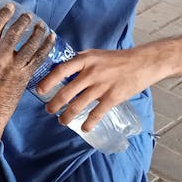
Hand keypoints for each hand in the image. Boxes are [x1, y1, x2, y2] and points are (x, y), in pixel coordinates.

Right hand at [0, 5, 53, 119]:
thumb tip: (3, 39)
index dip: (3, 16)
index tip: (10, 7)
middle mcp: (0, 60)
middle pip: (13, 35)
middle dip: (23, 22)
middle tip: (29, 16)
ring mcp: (14, 68)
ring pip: (29, 46)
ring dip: (37, 33)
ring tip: (41, 25)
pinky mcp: (25, 76)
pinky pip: (39, 58)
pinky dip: (46, 46)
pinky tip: (51, 38)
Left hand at [37, 47, 152, 131]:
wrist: (142, 62)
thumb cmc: (116, 59)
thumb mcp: (95, 54)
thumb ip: (79, 62)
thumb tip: (61, 71)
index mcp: (85, 60)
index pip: (61, 70)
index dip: (48, 81)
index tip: (39, 91)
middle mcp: (91, 72)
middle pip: (66, 92)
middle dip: (54, 104)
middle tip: (49, 110)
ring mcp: (102, 86)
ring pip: (78, 105)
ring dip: (67, 116)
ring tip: (62, 120)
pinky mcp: (113, 97)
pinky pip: (96, 114)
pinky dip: (88, 123)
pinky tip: (84, 128)